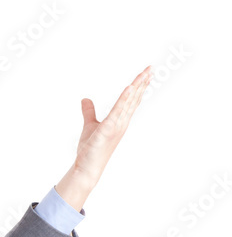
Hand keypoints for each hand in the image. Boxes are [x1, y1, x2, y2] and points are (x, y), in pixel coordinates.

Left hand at [55, 65, 152, 211]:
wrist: (86, 167)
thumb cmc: (90, 150)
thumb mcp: (89, 125)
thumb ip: (89, 112)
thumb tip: (85, 99)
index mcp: (119, 120)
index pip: (131, 100)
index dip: (138, 87)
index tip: (146, 74)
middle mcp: (121, 122)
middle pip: (134, 99)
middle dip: (142, 83)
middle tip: (150, 68)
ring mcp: (116, 125)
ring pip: (129, 103)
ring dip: (137, 87)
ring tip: (144, 74)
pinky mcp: (108, 129)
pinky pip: (117, 111)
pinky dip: (123, 99)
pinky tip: (129, 88)